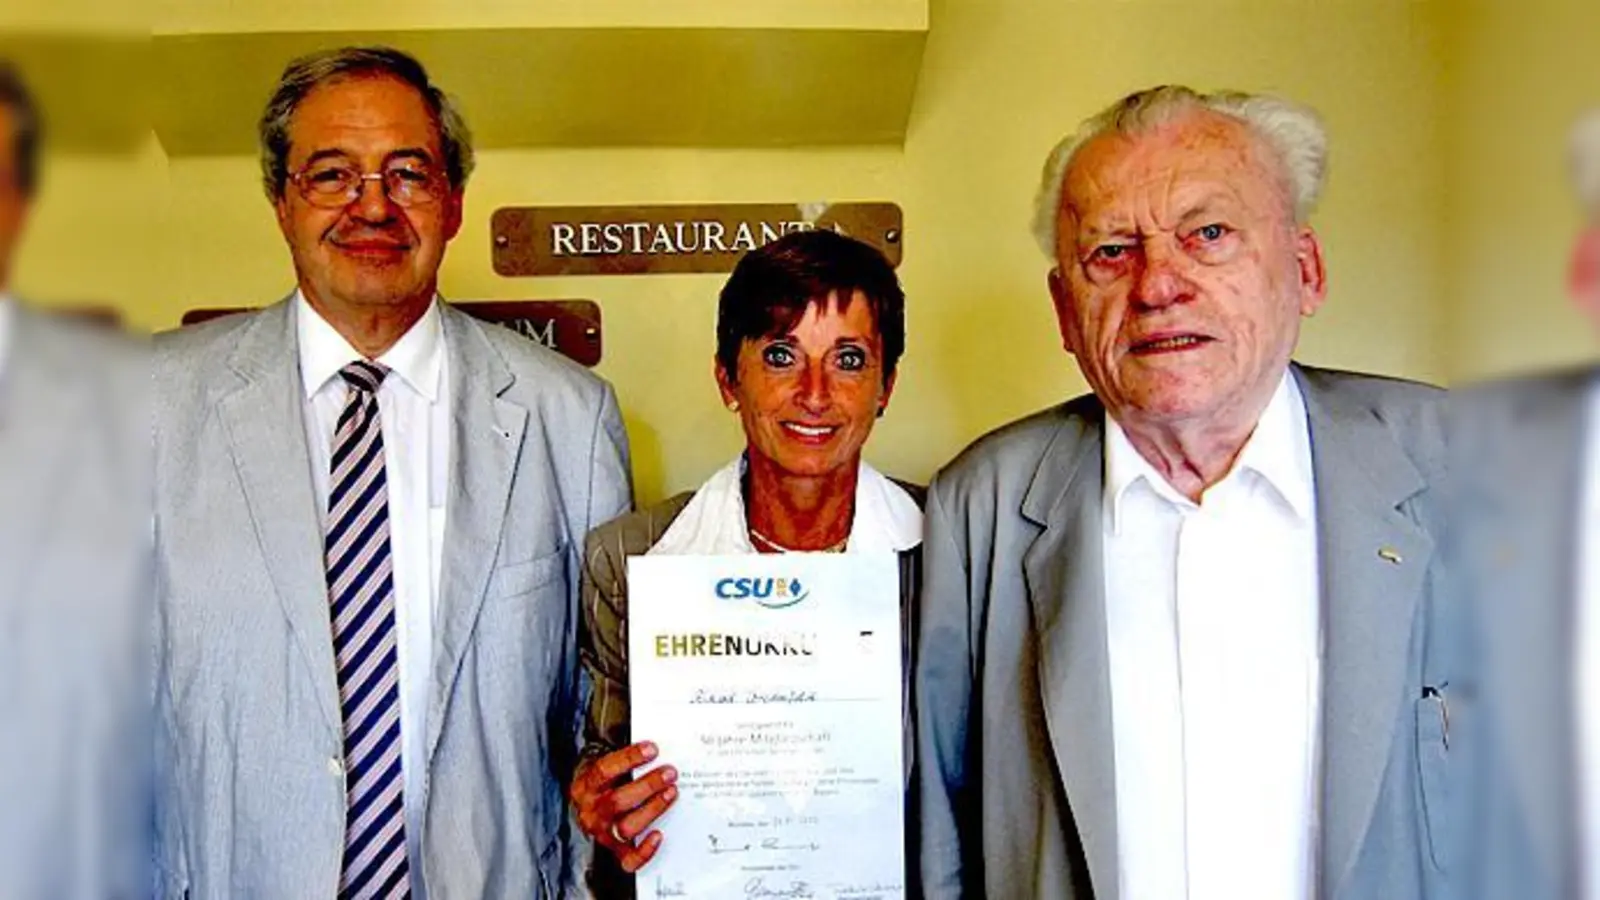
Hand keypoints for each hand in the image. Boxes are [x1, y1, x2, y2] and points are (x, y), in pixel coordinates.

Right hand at [570, 741, 678, 871]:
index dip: (629, 759)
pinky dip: (644, 851)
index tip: (652, 749)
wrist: (588, 804)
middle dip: (648, 785)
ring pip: (626, 827)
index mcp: (586, 786)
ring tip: (670, 793)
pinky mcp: (614, 849)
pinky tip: (658, 835)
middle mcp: (591, 811)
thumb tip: (657, 751)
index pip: (604, 771)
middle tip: (669, 773)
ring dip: (652, 809)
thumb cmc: (604, 781)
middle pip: (617, 800)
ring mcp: (602, 832)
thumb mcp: (605, 764)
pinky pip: (628, 859)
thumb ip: (625, 760)